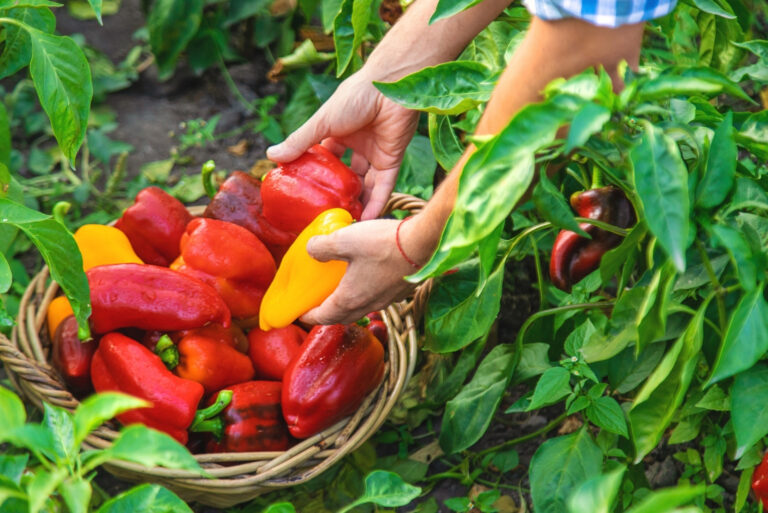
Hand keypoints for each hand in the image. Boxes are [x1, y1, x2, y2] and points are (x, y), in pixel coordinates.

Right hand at [266, 73, 418, 219]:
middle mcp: (357, 144)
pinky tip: (365, 221)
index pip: (325, 157)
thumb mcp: (322, 121)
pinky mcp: (393, 160)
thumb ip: (299, 141)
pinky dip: (376, 203)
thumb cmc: (356, 97)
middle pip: (345, 175)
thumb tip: (270, 157)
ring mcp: (376, 153)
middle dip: (337, 194)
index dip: (316, 174)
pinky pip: (383, 187)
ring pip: (365, 185)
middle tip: (325, 216)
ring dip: (357, 204)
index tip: (305, 195)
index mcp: (339, 131)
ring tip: (344, 225)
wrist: (392, 87)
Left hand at [298, 217, 428, 324]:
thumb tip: (310, 250)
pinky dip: (366, 295)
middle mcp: (368, 304)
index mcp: (350, 299)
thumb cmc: (383, 244)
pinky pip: (378, 299)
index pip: (323, 317)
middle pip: (342, 317)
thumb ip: (322, 247)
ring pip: (362, 309)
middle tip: (318, 303)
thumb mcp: (344, 239)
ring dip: (348, 305)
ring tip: (341, 290)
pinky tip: (367, 278)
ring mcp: (387, 300)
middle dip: (328, 314)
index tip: (300, 313)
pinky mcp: (400, 291)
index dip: (309, 316)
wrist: (424, 243)